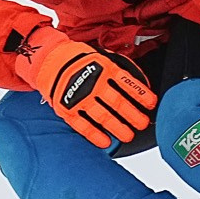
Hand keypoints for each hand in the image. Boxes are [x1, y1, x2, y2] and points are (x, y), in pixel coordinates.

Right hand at [18, 25, 156, 148]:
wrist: (47, 59)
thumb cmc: (78, 59)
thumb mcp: (101, 56)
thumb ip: (120, 67)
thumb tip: (141, 81)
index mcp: (104, 68)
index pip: (128, 83)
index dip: (141, 95)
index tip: (151, 104)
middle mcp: (93, 83)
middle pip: (118, 103)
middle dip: (133, 116)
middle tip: (142, 123)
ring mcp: (79, 97)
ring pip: (103, 117)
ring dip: (118, 127)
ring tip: (128, 135)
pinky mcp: (67, 109)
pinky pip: (83, 126)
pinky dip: (95, 136)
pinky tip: (106, 142)